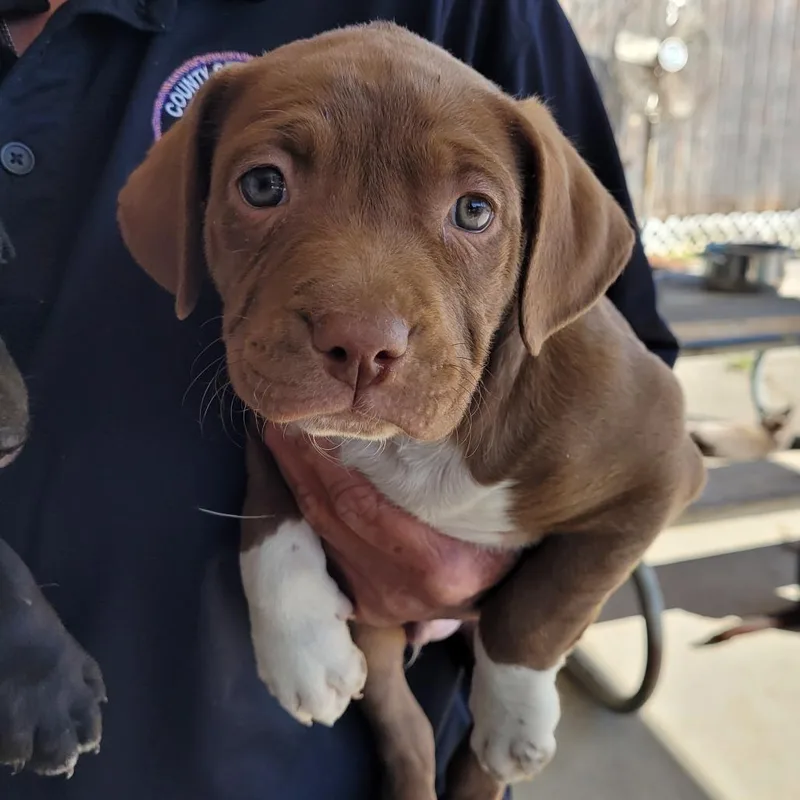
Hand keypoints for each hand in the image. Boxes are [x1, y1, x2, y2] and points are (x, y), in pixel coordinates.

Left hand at [263, 426, 517, 628]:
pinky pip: (329, 552)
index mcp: (434, 563)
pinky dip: (311, 514)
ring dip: (298, 488)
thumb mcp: (486, 506)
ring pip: (323, 536)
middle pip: (332, 518)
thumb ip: (442, 477)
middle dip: (299, 468)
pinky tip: (297, 483)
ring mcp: (379, 602)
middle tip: (277, 424)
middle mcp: (399, 589)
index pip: (359, 503)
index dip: (323, 464)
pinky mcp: (368, 606)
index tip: (301, 426)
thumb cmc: (501, 535)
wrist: (504, 594)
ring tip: (281, 444)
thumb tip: (387, 426)